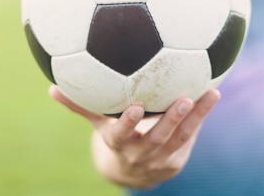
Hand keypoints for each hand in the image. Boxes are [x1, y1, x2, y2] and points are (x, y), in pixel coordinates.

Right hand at [49, 85, 219, 188]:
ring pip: (181, 138)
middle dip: (171, 120)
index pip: (121, 135)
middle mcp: (140, 154)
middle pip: (158, 138)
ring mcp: (160, 160)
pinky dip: (201, 119)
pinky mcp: (176, 161)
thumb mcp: (98, 123)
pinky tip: (211, 96)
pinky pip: (190, 138)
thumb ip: (81, 105)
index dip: (128, 124)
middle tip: (184, 99)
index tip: (136, 107)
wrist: (130, 175)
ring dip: (198, 116)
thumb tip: (51, 88)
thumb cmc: (114, 136)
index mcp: (119, 143)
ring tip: (211, 94)